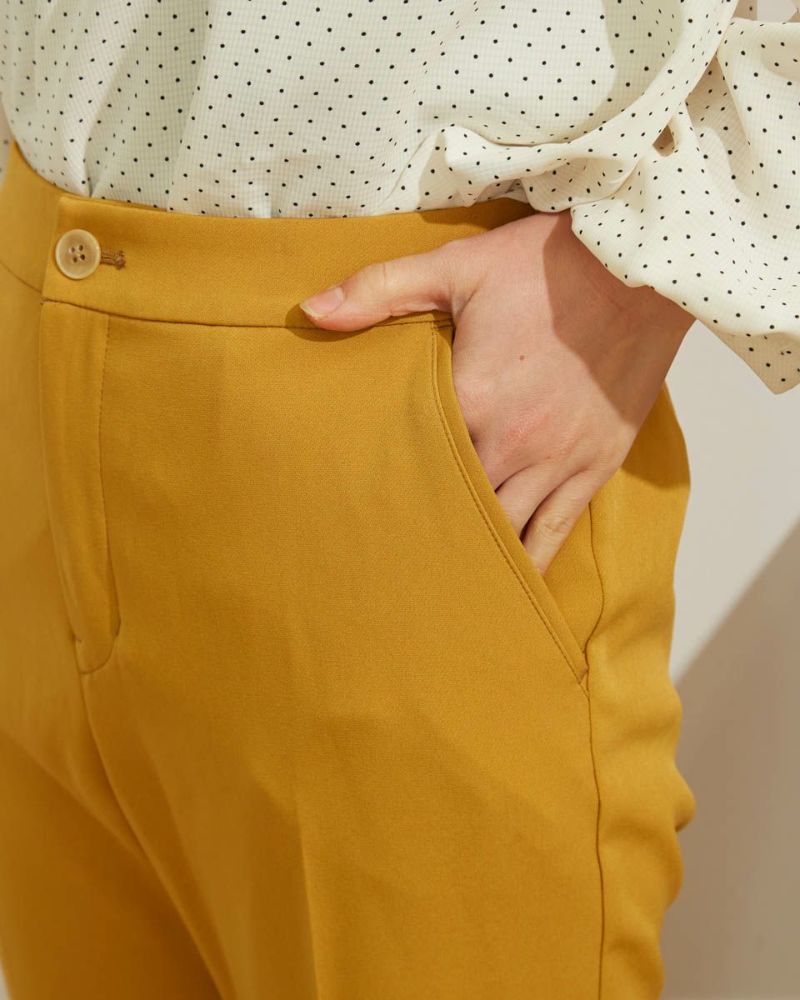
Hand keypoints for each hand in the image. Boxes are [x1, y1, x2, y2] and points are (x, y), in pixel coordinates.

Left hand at [298, 209, 693, 573]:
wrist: (641, 267)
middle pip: (455, 507)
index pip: (414, 462)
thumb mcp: (456, 265)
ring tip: (436, 589)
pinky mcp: (594, 466)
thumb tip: (311, 311)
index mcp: (471, 399)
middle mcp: (513, 443)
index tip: (357, 513)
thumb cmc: (547, 264)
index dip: (385, 491)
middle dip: (422, 533)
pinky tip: (508, 586)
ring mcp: (557, 460)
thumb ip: (379, 289)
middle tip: (387, 566)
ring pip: (504, 531)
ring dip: (471, 557)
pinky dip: (530, 562)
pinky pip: (556, 531)